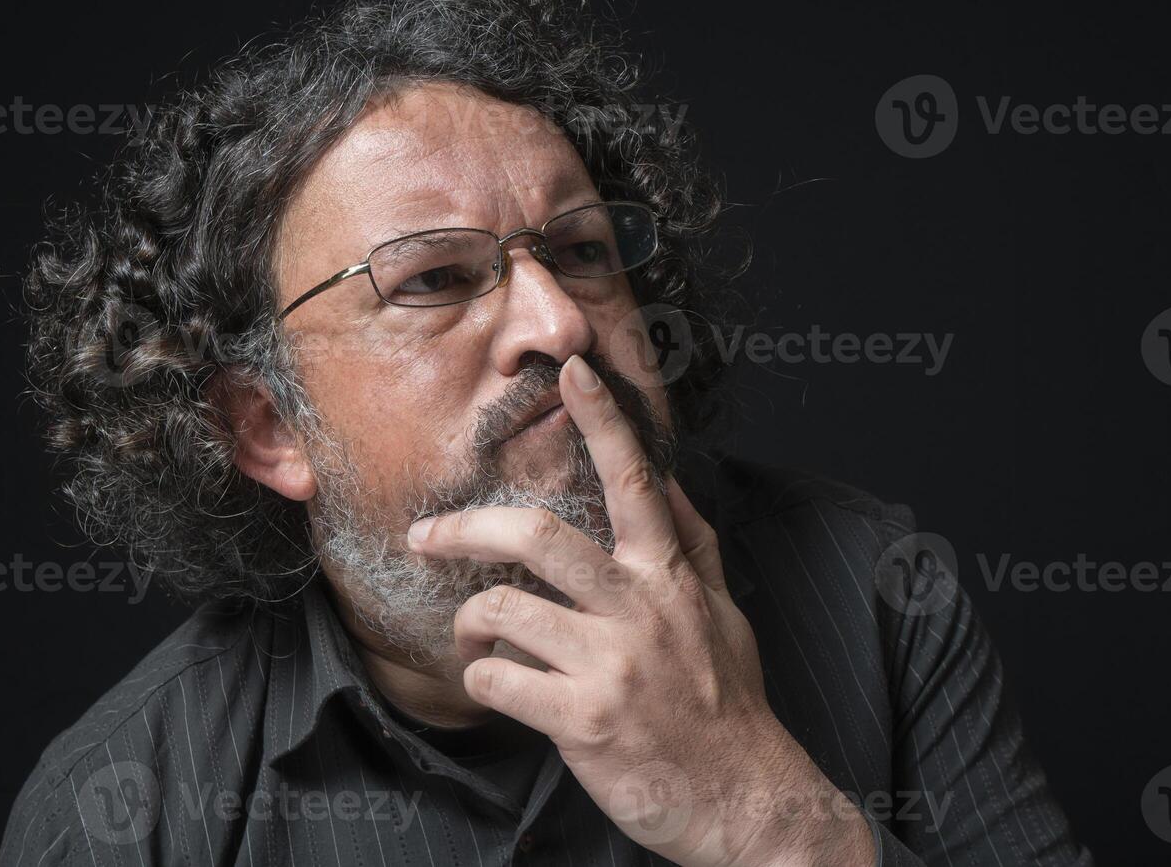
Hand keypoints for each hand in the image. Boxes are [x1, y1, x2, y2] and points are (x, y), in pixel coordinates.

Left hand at [408, 354, 874, 865]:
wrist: (746, 800)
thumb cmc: (727, 706)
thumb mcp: (723, 616)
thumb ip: (692, 548)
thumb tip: (671, 485)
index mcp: (670, 577)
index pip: (637, 481)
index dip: (603, 421)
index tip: (573, 370)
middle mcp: (641, 609)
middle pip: (537, 536)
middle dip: (465, 527)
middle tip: (424, 534)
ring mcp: (612, 664)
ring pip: (501, 612)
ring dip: (470, 627)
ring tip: (476, 642)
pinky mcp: (584, 720)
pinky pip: (497, 681)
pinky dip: (482, 682)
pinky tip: (498, 689)